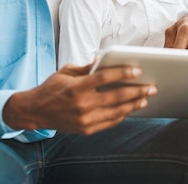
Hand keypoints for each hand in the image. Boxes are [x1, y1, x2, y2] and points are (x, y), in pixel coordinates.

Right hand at [2, 62, 156, 134]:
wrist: (36, 111)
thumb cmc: (52, 88)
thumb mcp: (66, 72)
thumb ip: (86, 67)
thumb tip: (103, 58)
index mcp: (76, 87)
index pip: (104, 78)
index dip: (122, 73)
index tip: (137, 70)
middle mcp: (81, 104)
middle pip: (115, 97)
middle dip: (136, 91)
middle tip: (151, 87)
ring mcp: (84, 119)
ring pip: (116, 112)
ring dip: (133, 105)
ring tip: (145, 98)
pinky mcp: (86, 129)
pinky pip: (109, 122)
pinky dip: (121, 115)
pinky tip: (130, 109)